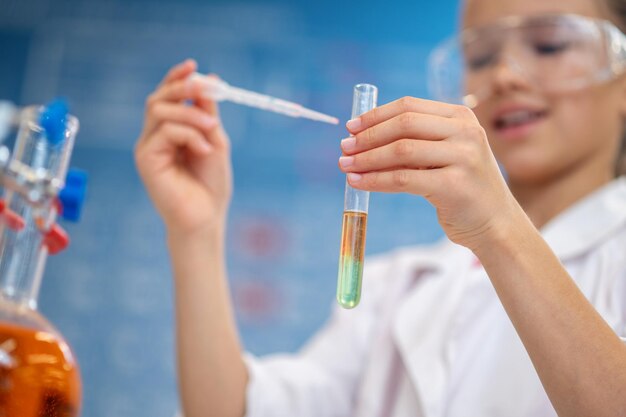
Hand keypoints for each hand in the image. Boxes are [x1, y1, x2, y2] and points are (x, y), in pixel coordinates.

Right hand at [135, 60, 232, 236]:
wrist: (205, 218)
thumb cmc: (210, 185)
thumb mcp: (215, 140)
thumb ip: (208, 113)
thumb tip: (209, 79)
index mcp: (170, 131)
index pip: (166, 96)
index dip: (177, 78)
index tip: (194, 66)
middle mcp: (154, 137)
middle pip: (158, 98)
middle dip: (182, 88)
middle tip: (205, 89)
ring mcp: (147, 147)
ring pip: (160, 110)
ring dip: (191, 114)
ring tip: (212, 129)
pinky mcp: (145, 159)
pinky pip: (166, 131)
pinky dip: (189, 134)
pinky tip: (204, 150)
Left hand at [338, 96, 522, 249]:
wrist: (496, 224)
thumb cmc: (463, 188)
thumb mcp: (446, 154)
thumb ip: (417, 140)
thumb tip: (362, 137)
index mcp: (461, 116)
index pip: (409, 106)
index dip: (375, 115)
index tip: (351, 126)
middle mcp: (465, 132)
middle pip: (403, 124)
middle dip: (368, 136)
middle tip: (344, 147)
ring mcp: (463, 157)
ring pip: (401, 151)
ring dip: (367, 158)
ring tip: (346, 165)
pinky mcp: (454, 186)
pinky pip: (403, 179)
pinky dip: (375, 180)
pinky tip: (358, 183)